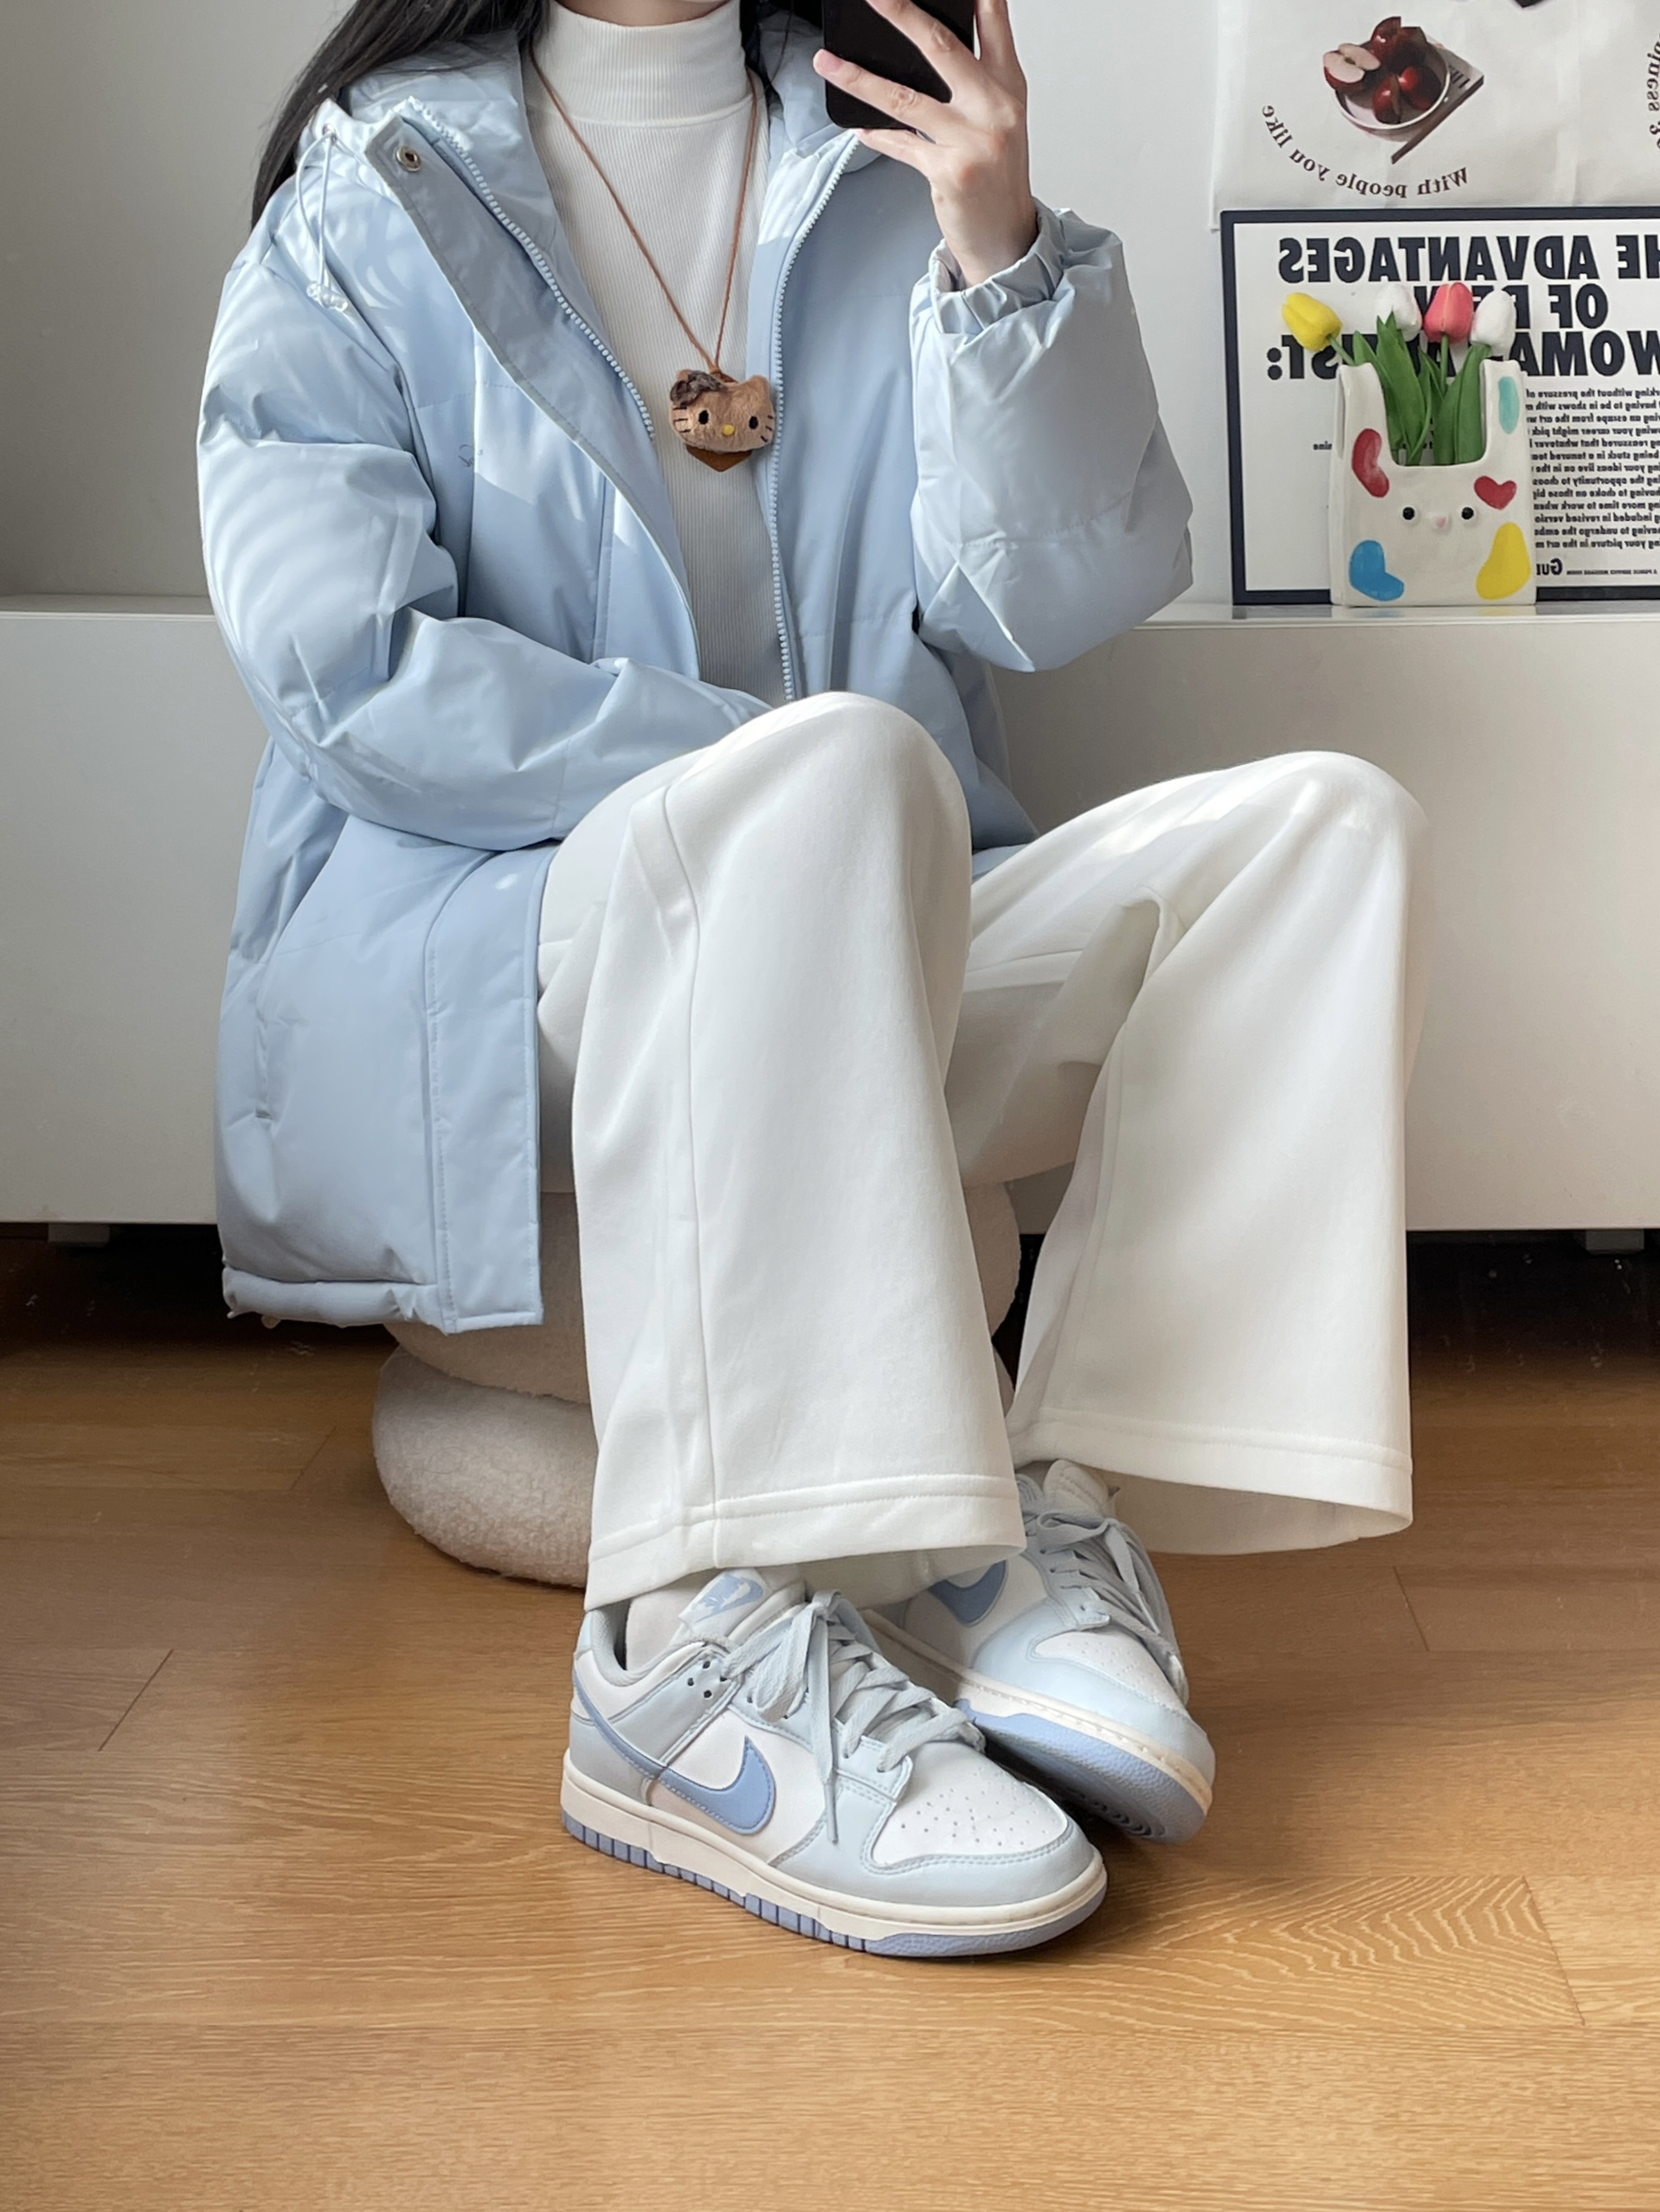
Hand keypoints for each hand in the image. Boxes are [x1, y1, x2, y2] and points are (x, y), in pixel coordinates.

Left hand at [813, 0, 1038, 287]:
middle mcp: (994, 107)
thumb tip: (920, 47)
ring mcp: (971, 140)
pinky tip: (859, 126)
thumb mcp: (997, 118)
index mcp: (1008, 85)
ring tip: (828, 62)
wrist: (1006, 237)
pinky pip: (901, 144)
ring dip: (859, 78)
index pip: (993, 21)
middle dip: (901, 13)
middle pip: (940, 46)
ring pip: (905, 98)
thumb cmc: (997, 175)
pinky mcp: (948, 172)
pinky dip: (877, 135)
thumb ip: (970, 80)